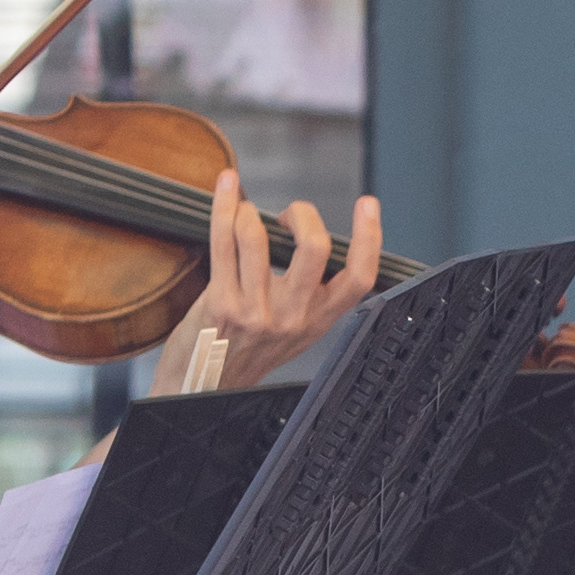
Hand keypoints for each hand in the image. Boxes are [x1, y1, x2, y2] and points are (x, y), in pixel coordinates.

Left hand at [168, 193, 383, 394]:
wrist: (205, 385)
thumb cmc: (247, 350)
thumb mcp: (293, 330)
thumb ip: (308, 293)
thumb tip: (311, 236)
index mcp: (318, 320)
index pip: (358, 279)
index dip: (369, 238)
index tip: (367, 206)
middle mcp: (292, 317)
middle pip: (315, 249)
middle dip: (303, 214)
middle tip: (289, 214)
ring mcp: (255, 312)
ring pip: (258, 237)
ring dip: (249, 211)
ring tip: (244, 212)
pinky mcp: (221, 303)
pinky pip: (224, 240)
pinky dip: (224, 206)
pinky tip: (227, 189)